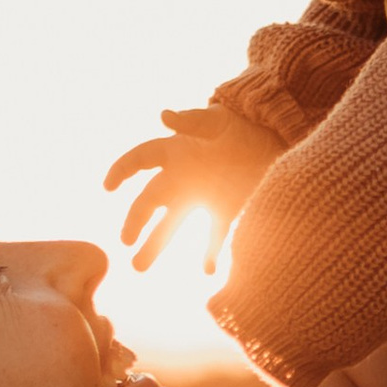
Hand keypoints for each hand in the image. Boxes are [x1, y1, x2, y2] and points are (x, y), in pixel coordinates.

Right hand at [102, 109, 281, 272]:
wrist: (278, 140)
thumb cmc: (245, 125)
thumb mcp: (220, 119)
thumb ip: (193, 119)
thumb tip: (163, 116)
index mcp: (177, 151)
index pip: (141, 158)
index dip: (122, 170)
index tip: (108, 187)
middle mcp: (183, 178)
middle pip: (151, 200)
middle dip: (136, 221)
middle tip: (126, 240)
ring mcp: (202, 198)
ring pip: (171, 225)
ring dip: (155, 245)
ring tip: (138, 268)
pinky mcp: (225, 213)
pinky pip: (213, 237)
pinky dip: (211, 254)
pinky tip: (208, 271)